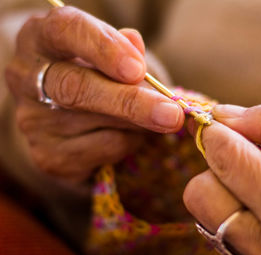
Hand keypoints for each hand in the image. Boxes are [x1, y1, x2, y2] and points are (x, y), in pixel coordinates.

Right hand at [5, 7, 183, 181]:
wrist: (74, 119)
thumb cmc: (99, 76)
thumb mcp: (113, 55)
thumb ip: (126, 50)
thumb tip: (135, 42)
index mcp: (41, 39)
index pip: (66, 31)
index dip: (105, 48)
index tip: (138, 69)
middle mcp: (27, 78)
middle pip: (76, 87)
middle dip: (130, 101)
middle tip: (171, 113)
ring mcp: (33, 121)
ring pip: (96, 123)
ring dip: (138, 123)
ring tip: (154, 118)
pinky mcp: (47, 156)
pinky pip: (102, 150)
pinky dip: (129, 143)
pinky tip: (130, 135)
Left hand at [184, 101, 260, 254]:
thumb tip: (228, 115)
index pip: (227, 161)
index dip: (220, 134)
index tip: (224, 124)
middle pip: (200, 195)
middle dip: (218, 167)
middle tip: (248, 156)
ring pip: (208, 218)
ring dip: (226, 191)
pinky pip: (226, 236)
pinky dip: (238, 214)